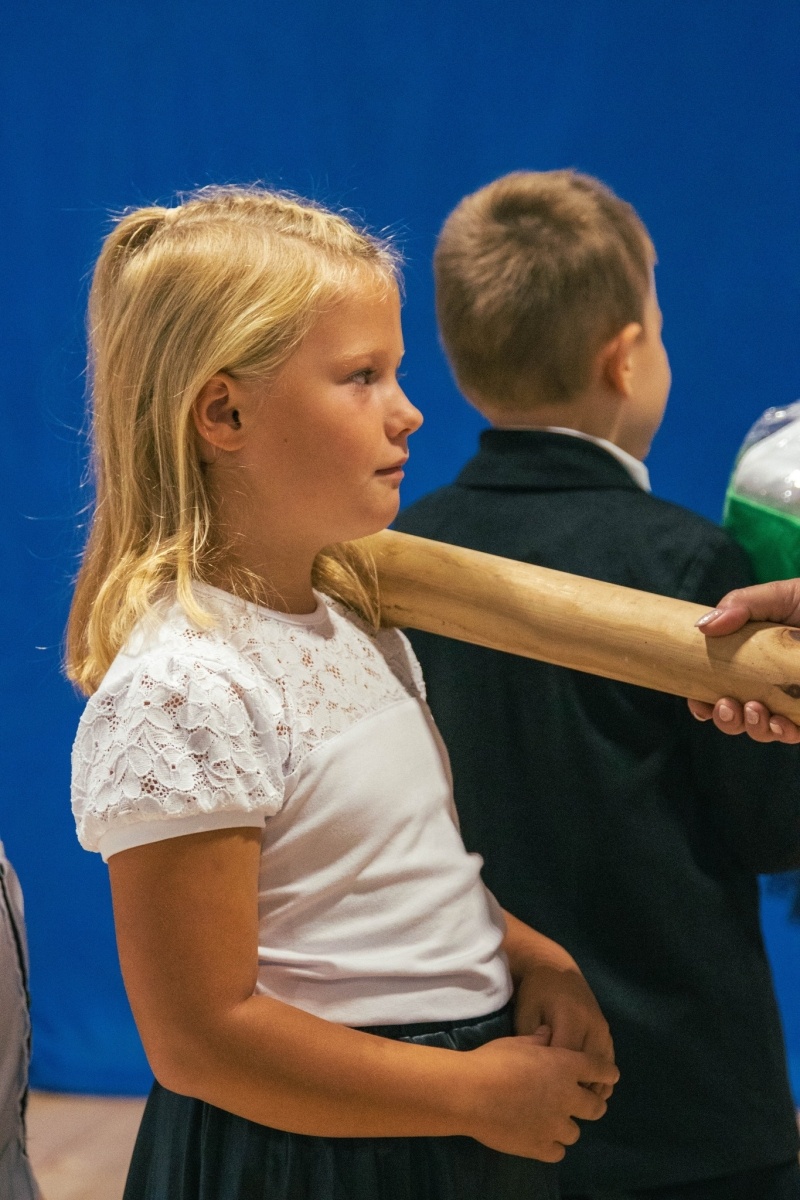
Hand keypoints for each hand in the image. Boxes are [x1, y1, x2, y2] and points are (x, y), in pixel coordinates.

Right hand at [460, 1027, 618, 1161]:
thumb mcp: (517, 1042)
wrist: (470, 1093)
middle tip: (579, 1102)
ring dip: (566, 1125)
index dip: (606, 1072)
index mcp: (566, 1066)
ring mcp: (555, 1126)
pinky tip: (539, 1137)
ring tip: (550, 1121)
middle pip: (596, 1106)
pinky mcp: (540, 1147)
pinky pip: (558, 1151)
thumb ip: (538, 1040)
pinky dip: (551, 1145)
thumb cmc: (493, 1060)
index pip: (601, 1069)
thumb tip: (548, 1034)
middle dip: (592, 1104)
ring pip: (576, 1132)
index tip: (609, 1075)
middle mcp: (567, 1097)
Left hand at [514, 963, 614, 1099]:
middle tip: (558, 1111)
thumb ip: (532, 1042)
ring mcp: (603, 1029)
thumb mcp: (526, 1013)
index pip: (567, 1062)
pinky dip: (601, 1079)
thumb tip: (538, 1075)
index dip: (556, 1084)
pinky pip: (608, 1061)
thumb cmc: (534, 992)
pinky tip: (589, 1092)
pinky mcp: (606, 1031)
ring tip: (574, 1105)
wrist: (554, 967)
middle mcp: (593, 1025)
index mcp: (571, 1019)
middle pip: (589, 1070)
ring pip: (603, 1069)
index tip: (543, 1101)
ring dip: (591, 1088)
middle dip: (574, 1091)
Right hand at [688, 579, 799, 742]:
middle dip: (726, 720)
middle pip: (738, 716)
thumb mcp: (782, 596)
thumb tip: (701, 627)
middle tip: (725, 705)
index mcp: (755, 660)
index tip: (697, 703)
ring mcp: (795, 701)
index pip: (721, 688)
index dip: (705, 702)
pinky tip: (780, 723)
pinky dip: (781, 732)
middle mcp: (772, 685)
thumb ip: (742, 605)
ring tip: (754, 710)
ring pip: (763, 730)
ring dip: (751, 728)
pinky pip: (792, 734)